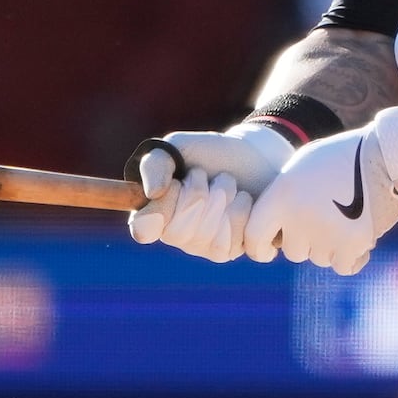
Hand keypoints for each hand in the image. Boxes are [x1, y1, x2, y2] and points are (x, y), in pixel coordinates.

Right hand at [126, 123, 290, 261]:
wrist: (254, 157)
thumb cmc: (209, 152)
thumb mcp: (178, 148)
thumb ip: (156, 164)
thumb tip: (153, 193)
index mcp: (153, 213)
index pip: (143, 229)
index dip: (160, 208)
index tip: (175, 184)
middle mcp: (175, 236)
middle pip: (178, 233)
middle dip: (197, 195)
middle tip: (206, 176)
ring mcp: (203, 247)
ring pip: (206, 238)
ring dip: (221, 199)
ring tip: (227, 183)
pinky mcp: (231, 249)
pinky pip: (232, 243)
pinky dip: (241, 212)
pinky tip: (243, 199)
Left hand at [245, 108, 397, 273]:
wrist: (387, 157)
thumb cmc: (342, 158)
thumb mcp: (301, 167)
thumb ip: (282, 196)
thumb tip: (270, 228)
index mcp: (280, 195)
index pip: (253, 237)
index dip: (259, 248)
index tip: (268, 251)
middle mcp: (298, 217)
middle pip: (293, 251)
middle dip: (306, 241)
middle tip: (325, 219)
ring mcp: (324, 234)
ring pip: (318, 259)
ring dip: (330, 246)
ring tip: (346, 217)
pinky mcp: (351, 246)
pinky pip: (342, 266)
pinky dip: (351, 257)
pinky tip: (359, 238)